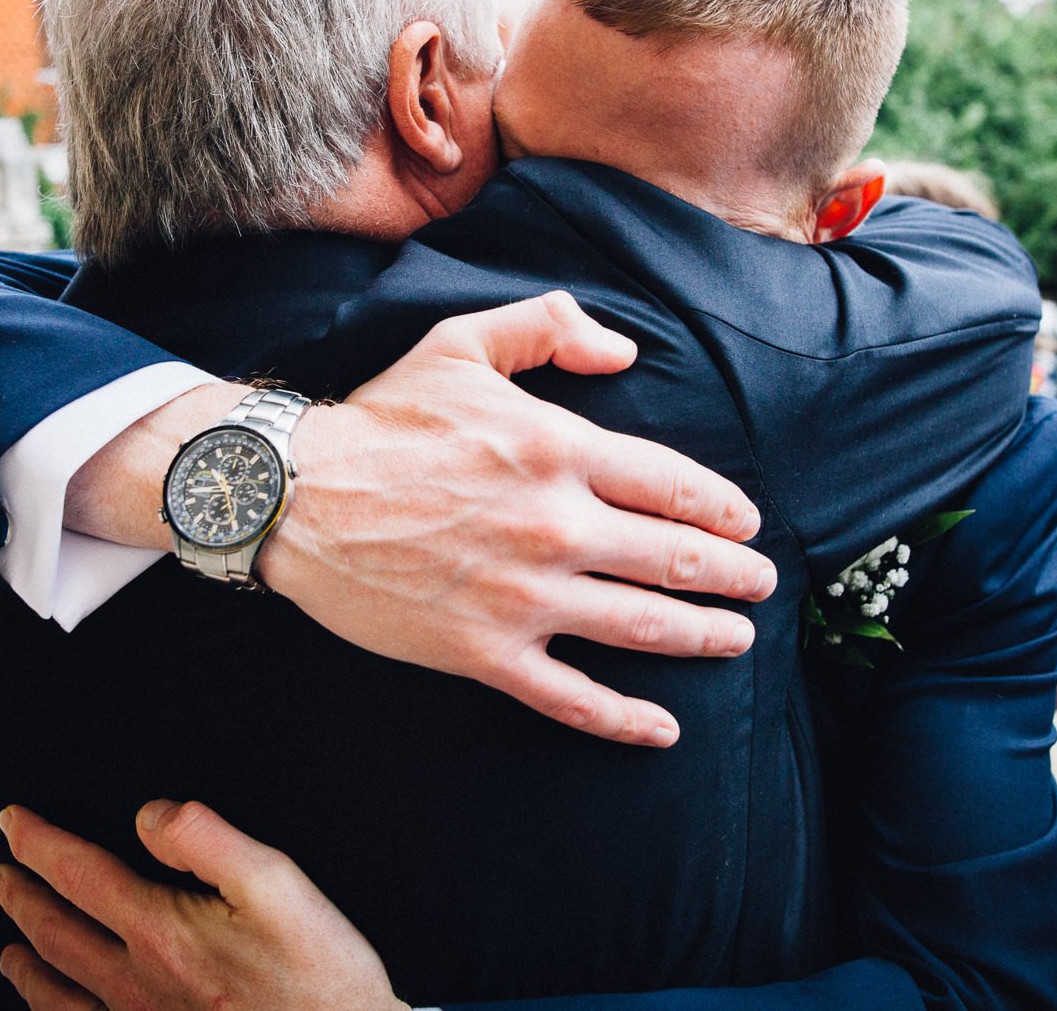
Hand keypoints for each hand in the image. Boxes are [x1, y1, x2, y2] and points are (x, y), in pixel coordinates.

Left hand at [0, 802, 403, 1010]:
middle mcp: (135, 983)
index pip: (78, 874)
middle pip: (57, 933)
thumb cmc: (320, 973)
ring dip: (27, 964)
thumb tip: (147, 814)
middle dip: (22, 897)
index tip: (10, 820)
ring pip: (58, 995)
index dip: (38, 842)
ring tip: (9, 947)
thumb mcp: (277, 884)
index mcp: (160, 931)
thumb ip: (207, 838)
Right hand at [68, 291, 772, 747]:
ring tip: (735, 639)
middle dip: (731, 576)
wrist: (295, 496)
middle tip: (761, 587)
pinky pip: (572, 697)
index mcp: (559, 449)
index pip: (672, 485)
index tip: (745, 524)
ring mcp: (523, 597)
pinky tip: (663, 728)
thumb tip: (624, 351)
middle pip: (675, 559)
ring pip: (640, 627)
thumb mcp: (464, 342)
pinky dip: (624, 718)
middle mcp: (555, 526)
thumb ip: (551, 327)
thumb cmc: (381, 418)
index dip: (722, 509)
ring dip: (702, 636)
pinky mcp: (485, 652)